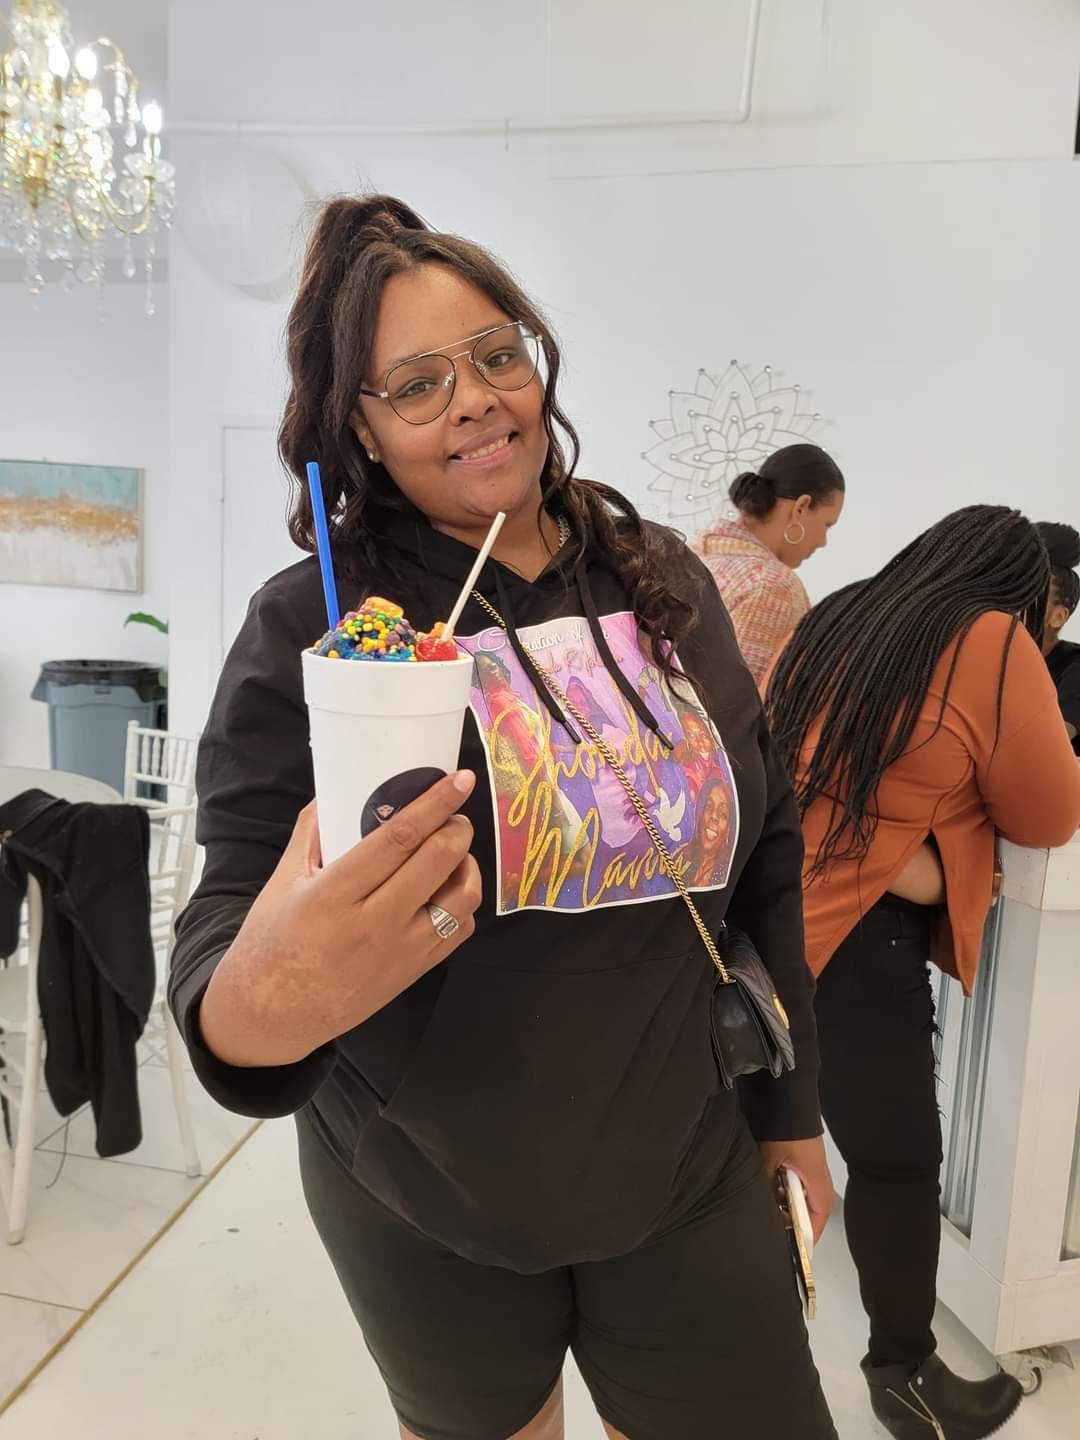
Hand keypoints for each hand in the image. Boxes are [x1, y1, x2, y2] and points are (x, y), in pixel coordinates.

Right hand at [200, 771, 481, 1068]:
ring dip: (467, 865)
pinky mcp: (413, 973)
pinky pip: (458, 931)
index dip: (434, 804)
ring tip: (453, 852)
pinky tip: (447, 889)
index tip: (459, 780)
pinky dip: (462, 903)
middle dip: (457, 828)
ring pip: (460, 898)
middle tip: (454, 814)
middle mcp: (373, 924)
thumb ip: (310, 833)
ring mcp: (399, 952)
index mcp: (334, 895)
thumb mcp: (282, 882)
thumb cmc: (271, 943)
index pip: (398, 839)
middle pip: (437, 862)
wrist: (272, 1016)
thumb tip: (334, 791)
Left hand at [758, 1135, 834, 1242]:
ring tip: (766, 1210)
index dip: (809, 1233)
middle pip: (810, 1207)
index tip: (797, 1248)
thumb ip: (766, 1184)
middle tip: (775, 1231)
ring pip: (800, 1193)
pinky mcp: (800, 1156)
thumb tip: (759, 1205)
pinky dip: (782, 1188)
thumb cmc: (782, 1130)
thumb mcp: (769, 1160)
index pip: (819, 1215)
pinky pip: (794, 1180)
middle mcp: (817, 1174)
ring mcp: (809, 1164)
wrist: (786, 1097)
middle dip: (793, 1220)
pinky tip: (766, 1188)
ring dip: (786, 1202)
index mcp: (816, 1179)